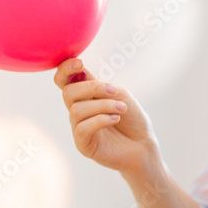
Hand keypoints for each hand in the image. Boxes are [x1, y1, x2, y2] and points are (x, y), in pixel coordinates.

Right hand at [54, 58, 158, 175]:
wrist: (144, 144)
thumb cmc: (133, 118)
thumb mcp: (118, 94)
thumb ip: (98, 84)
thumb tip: (80, 72)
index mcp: (85, 96)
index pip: (63, 81)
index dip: (65, 69)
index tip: (80, 63)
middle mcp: (78, 111)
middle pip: (68, 92)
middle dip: (92, 88)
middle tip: (114, 91)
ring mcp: (78, 128)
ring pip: (77, 110)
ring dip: (103, 105)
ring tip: (121, 109)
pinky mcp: (83, 145)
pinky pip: (82, 128)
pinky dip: (101, 120)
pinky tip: (116, 119)